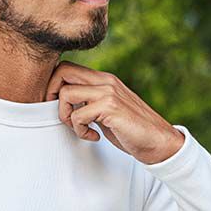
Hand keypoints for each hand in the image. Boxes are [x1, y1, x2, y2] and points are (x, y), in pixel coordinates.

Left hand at [43, 62, 185, 164]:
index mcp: (103, 79)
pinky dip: (81, 131)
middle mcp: (105, 81)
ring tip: (81, 129)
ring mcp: (108, 92)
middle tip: (64, 116)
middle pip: (62, 71)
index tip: (60, 108)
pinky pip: (78, 115)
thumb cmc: (130, 130)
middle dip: (52, 95)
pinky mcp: (110, 108)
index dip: (54, 87)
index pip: (67, 68)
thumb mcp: (106, 111)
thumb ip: (89, 102)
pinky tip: (94, 137)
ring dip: (66, 117)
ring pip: (66, 94)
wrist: (158, 142)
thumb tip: (63, 103)